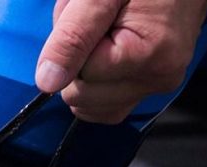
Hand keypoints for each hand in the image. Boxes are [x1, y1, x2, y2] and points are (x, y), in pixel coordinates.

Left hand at [36, 0, 206, 123]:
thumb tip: (48, 82)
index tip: (92, 20)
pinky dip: (97, 85)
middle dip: (78, 62)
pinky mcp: (154, 85)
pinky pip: (109, 106)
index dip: (74, 46)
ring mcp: (159, 84)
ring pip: (92, 106)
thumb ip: (71, 37)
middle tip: (98, 26)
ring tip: (104, 36)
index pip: (79, 76)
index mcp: (148, 55)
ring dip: (85, 74)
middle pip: (83, 97)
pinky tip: (107, 54)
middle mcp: (158, 78)